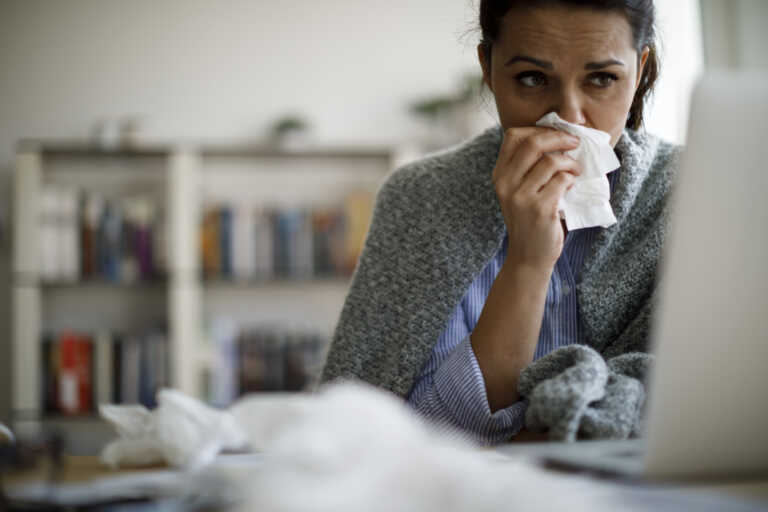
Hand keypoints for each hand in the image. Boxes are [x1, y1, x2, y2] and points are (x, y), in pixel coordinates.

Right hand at [492, 127, 581, 272]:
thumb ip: (528, 167)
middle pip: (533, 143)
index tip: (556, 134)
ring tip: (575, 171)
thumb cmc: (530, 220)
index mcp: (500, 175)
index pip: (513, 135)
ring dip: (570, 163)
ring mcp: (521, 197)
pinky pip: (562, 181)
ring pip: (551, 161)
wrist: (529, 256)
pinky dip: (572, 180)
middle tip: (575, 143)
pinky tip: (572, 186)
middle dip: (559, 137)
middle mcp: (506, 183)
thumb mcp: (519, 191)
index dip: (538, 129)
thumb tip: (559, 137)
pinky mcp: (539, 209)